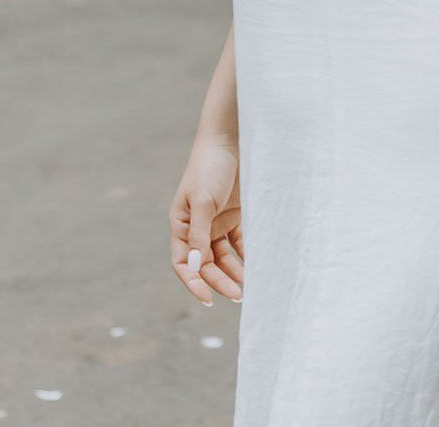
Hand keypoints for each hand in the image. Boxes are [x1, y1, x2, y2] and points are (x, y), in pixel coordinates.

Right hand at [169, 132, 244, 304]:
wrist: (232, 138)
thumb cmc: (210, 166)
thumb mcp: (203, 200)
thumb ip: (199, 234)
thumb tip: (194, 267)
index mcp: (181, 225)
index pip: (183, 263)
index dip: (193, 282)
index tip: (208, 298)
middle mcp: (197, 227)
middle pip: (206, 264)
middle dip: (219, 280)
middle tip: (237, 294)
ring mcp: (217, 222)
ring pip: (224, 257)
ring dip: (234, 272)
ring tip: (249, 285)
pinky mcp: (236, 216)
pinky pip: (240, 243)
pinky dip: (246, 255)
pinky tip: (257, 266)